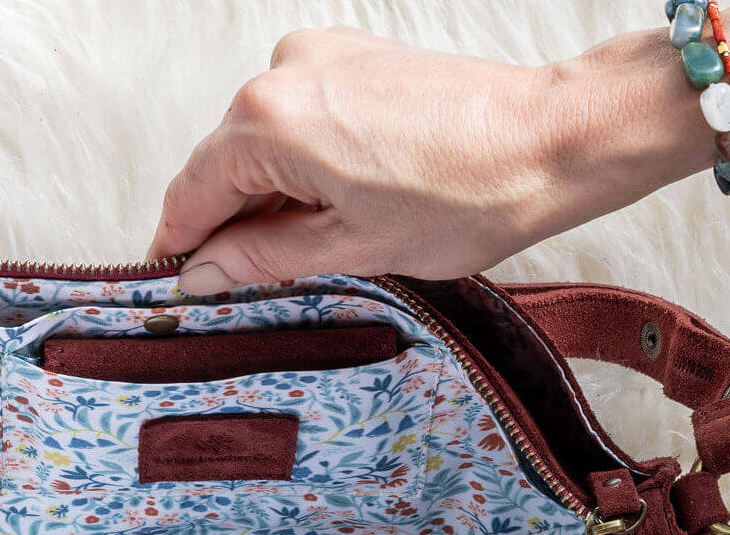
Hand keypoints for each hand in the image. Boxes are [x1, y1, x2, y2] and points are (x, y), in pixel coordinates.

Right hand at [145, 26, 566, 291]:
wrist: (553, 140)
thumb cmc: (468, 194)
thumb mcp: (348, 247)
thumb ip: (259, 256)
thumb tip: (203, 271)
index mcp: (269, 120)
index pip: (192, 193)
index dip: (179, 246)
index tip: (176, 283)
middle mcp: (283, 72)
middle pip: (222, 164)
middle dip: (228, 223)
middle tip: (245, 282)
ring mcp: (320, 57)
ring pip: (261, 143)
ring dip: (269, 195)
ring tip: (311, 246)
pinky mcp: (353, 57)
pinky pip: (298, 118)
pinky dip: (300, 163)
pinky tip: (334, 203)